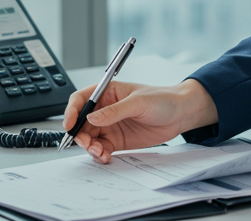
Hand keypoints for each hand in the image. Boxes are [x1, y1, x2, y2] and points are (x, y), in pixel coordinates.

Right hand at [62, 79, 218, 163]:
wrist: (181, 114)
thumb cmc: (163, 99)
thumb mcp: (138, 102)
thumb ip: (115, 111)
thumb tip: (91, 118)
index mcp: (108, 93)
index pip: (81, 100)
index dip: (71, 111)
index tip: (69, 124)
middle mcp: (106, 110)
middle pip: (81, 123)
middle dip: (80, 135)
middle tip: (89, 144)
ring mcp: (110, 126)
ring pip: (89, 138)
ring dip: (90, 147)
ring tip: (101, 152)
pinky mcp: (117, 140)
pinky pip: (102, 149)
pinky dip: (100, 154)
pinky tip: (106, 157)